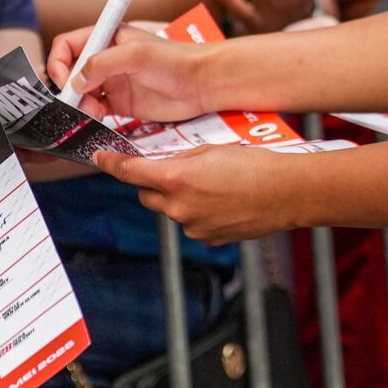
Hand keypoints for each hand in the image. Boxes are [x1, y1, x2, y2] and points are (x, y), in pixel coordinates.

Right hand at [48, 29, 210, 123]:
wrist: (202, 83)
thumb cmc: (175, 60)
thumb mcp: (136, 55)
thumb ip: (101, 64)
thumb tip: (75, 81)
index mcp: (107, 37)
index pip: (67, 45)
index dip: (59, 61)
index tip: (63, 79)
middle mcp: (106, 58)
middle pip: (70, 71)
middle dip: (67, 87)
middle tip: (74, 100)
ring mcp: (112, 81)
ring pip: (80, 92)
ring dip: (78, 103)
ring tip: (91, 111)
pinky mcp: (121, 103)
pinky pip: (94, 109)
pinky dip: (89, 115)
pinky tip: (98, 118)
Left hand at [94, 146, 290, 243]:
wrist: (286, 192)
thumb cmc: (255, 165)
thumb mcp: (211, 148)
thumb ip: (180, 157)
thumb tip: (164, 162)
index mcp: (176, 178)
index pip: (130, 172)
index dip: (111, 163)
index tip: (101, 158)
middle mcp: (178, 207)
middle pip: (146, 194)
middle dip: (151, 182)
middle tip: (170, 169)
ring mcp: (192, 226)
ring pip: (169, 209)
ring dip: (176, 198)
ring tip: (207, 185)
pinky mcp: (207, 238)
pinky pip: (190, 223)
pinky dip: (195, 212)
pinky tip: (218, 201)